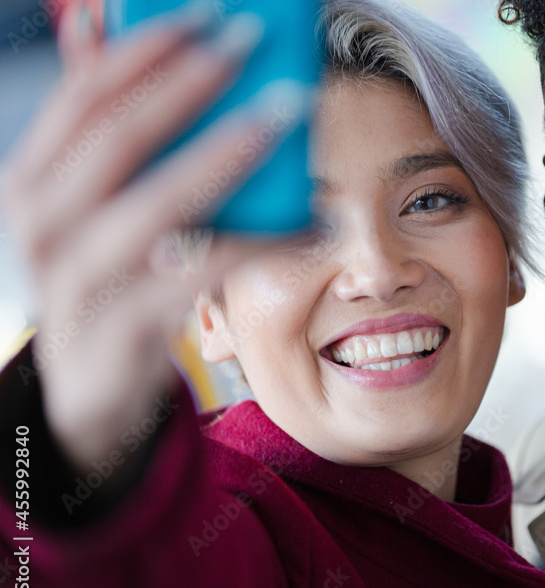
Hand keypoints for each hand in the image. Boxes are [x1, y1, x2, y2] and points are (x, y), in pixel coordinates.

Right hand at [1, 7, 286, 471]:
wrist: (84, 394)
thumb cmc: (108, 280)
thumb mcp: (96, 208)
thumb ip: (110, 135)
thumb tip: (110, 31)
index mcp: (34, 180)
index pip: (84, 98)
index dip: (144, 49)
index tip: (208, 14)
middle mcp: (45, 225)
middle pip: (117, 139)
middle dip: (188, 85)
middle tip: (250, 44)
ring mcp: (79, 282)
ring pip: (157, 207)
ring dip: (224, 154)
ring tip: (285, 114)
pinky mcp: (123, 331)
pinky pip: (200, 275)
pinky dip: (260, 244)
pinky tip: (311, 223)